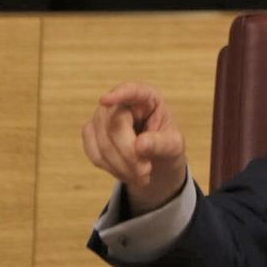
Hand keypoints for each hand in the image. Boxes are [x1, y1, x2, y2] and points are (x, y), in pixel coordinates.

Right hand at [81, 82, 188, 215]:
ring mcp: (103, 116)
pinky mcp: (91, 133)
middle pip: (114, 124)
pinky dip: (111, 168)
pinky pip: (94, 153)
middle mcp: (122, 102)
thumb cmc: (167, 146)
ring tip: (141, 176)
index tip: (105, 101)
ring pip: (102, 142)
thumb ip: (161, 143)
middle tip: (146, 173)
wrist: (156, 161)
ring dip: (121, 165)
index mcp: (147, 97)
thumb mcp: (174, 146)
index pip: (132, 91)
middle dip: (129, 154)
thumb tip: (140, 145)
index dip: (119, 94)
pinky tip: (126, 172)